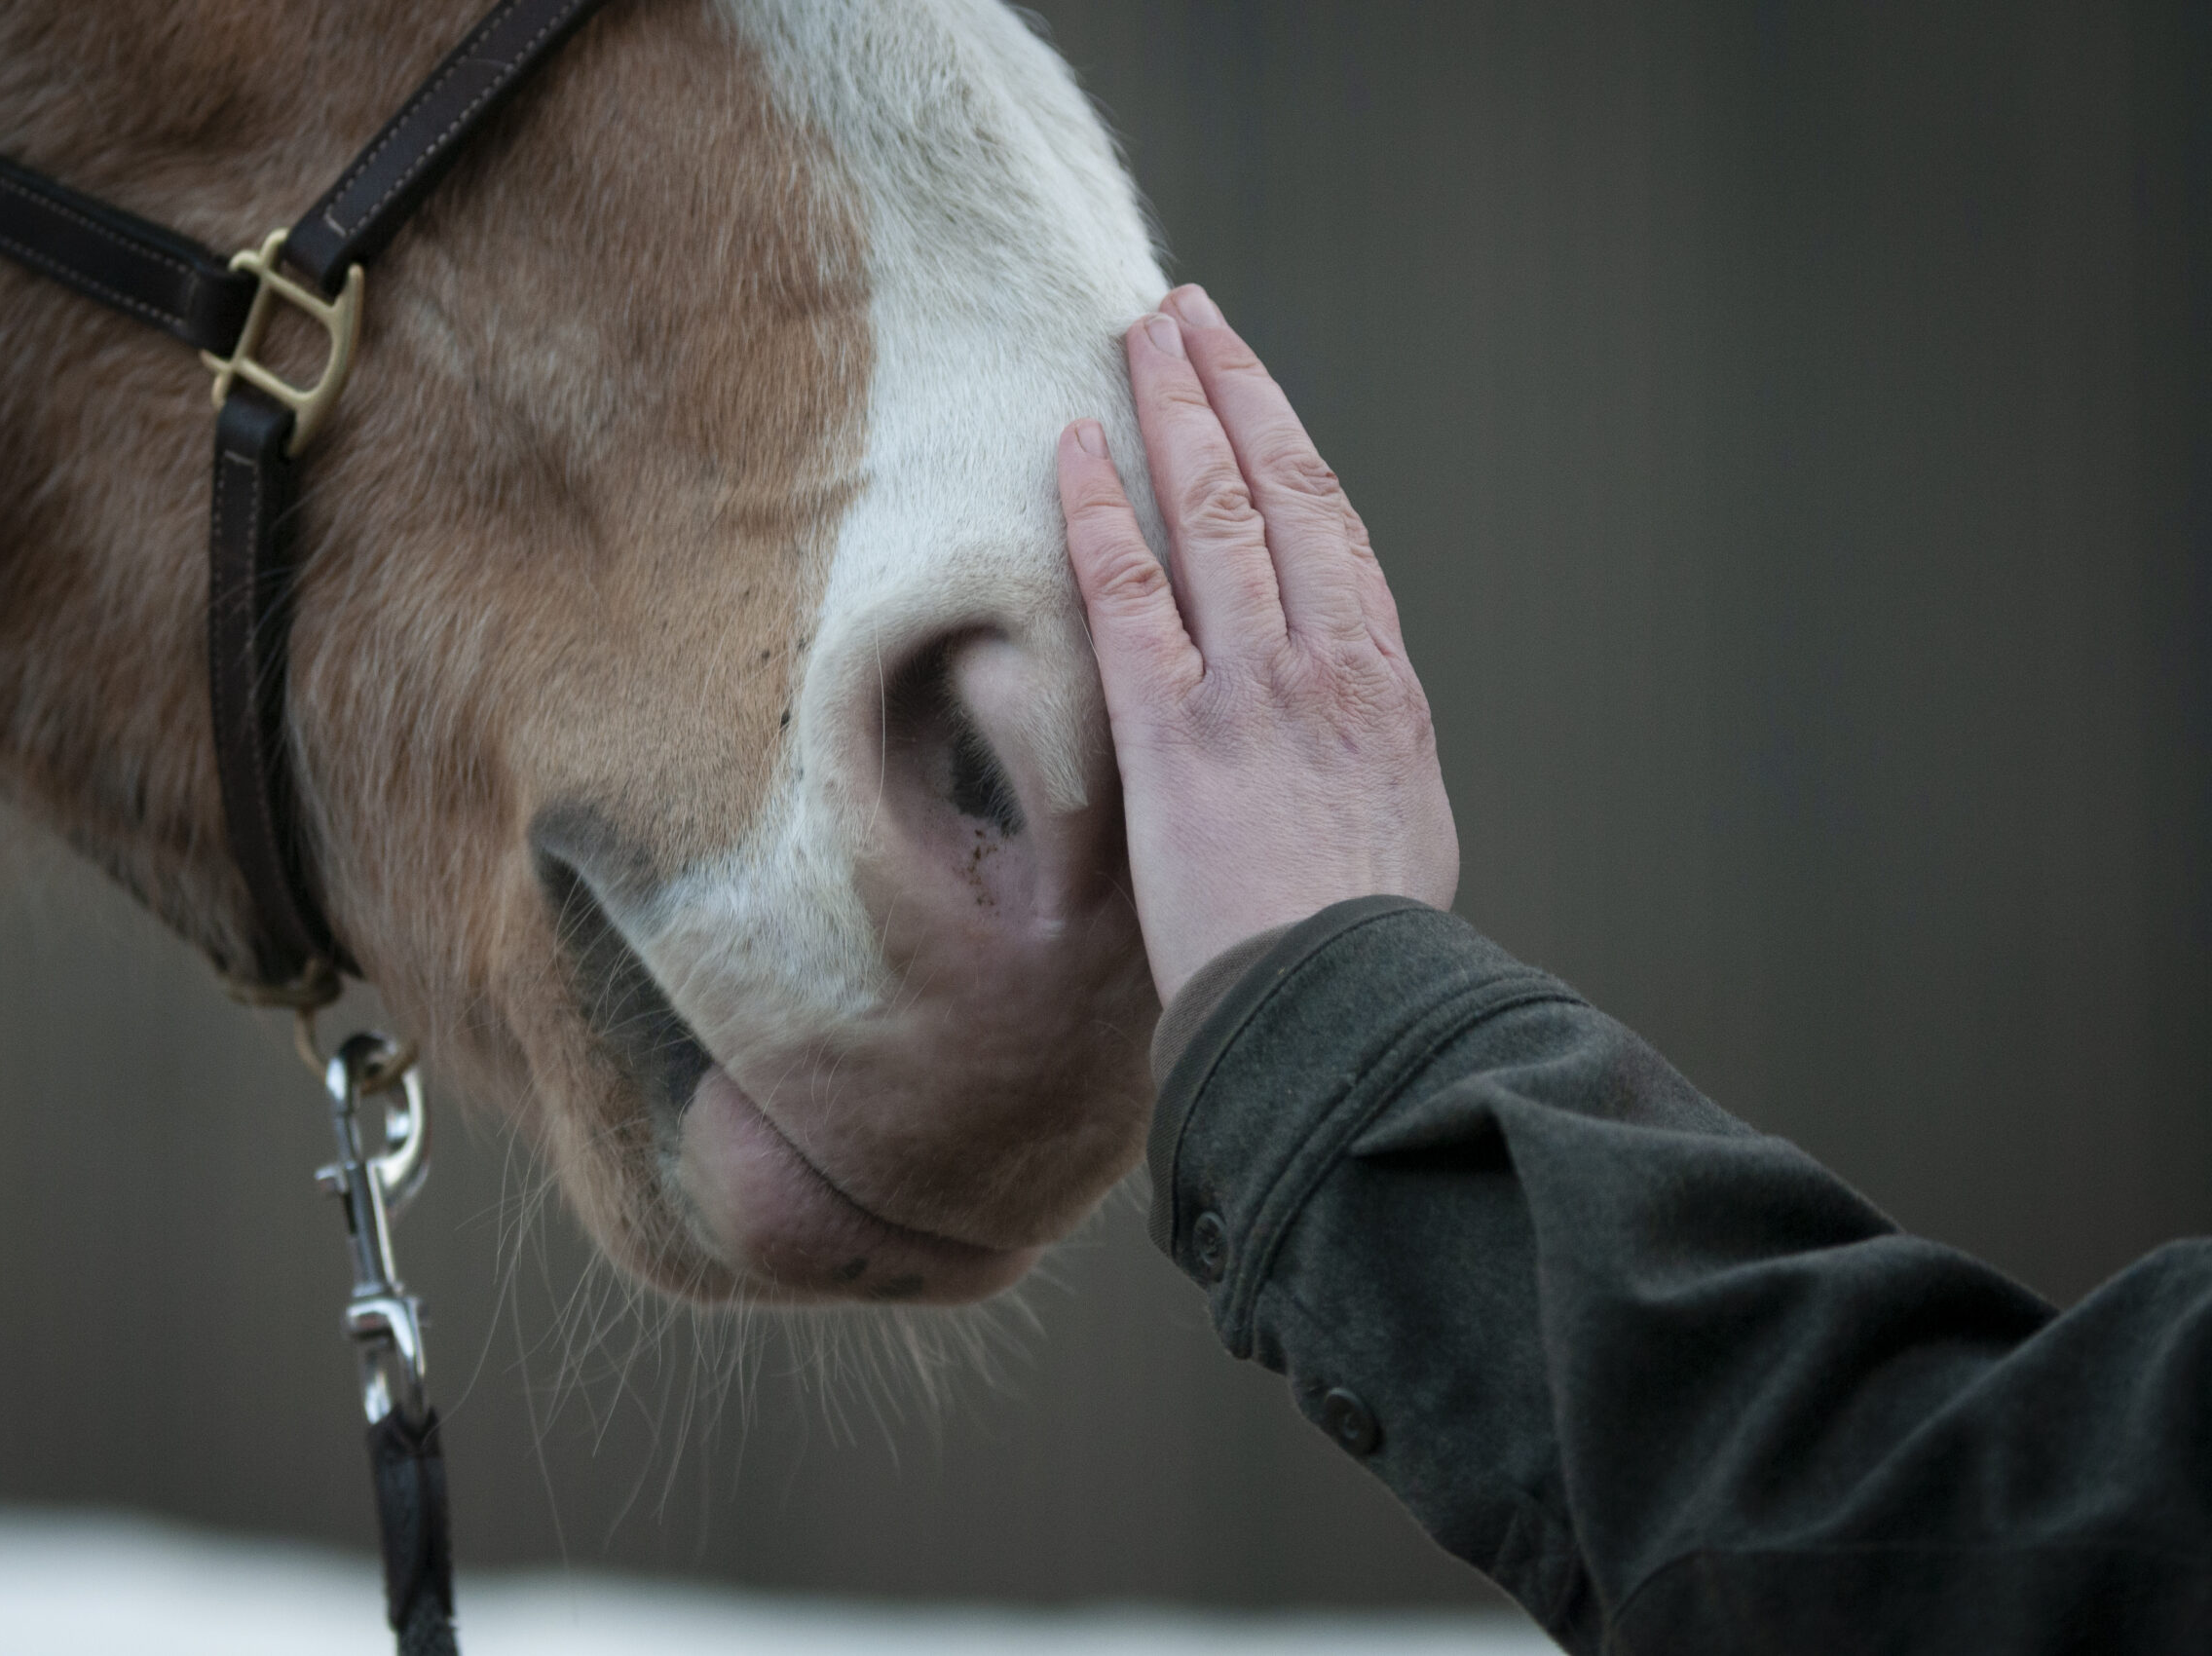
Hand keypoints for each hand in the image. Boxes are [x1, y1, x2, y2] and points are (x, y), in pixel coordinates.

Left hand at [1059, 286, 1458, 1006]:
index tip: (1254, 390)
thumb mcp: (1400, 824)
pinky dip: (1097, 507)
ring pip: (1208, 509)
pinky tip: (1072, 444)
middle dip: (1227, 388)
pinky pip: (1126, 587)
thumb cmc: (1365, 940)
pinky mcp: (1170, 727)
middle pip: (1274, 485)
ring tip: (1138, 334)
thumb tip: (1341, 724)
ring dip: (1170, 409)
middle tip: (1186, 315)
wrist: (1338, 1008)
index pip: (1332, 526)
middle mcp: (1324, 657)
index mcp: (1383, 678)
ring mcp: (1248, 683)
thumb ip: (1364, 748)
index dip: (1286, 444)